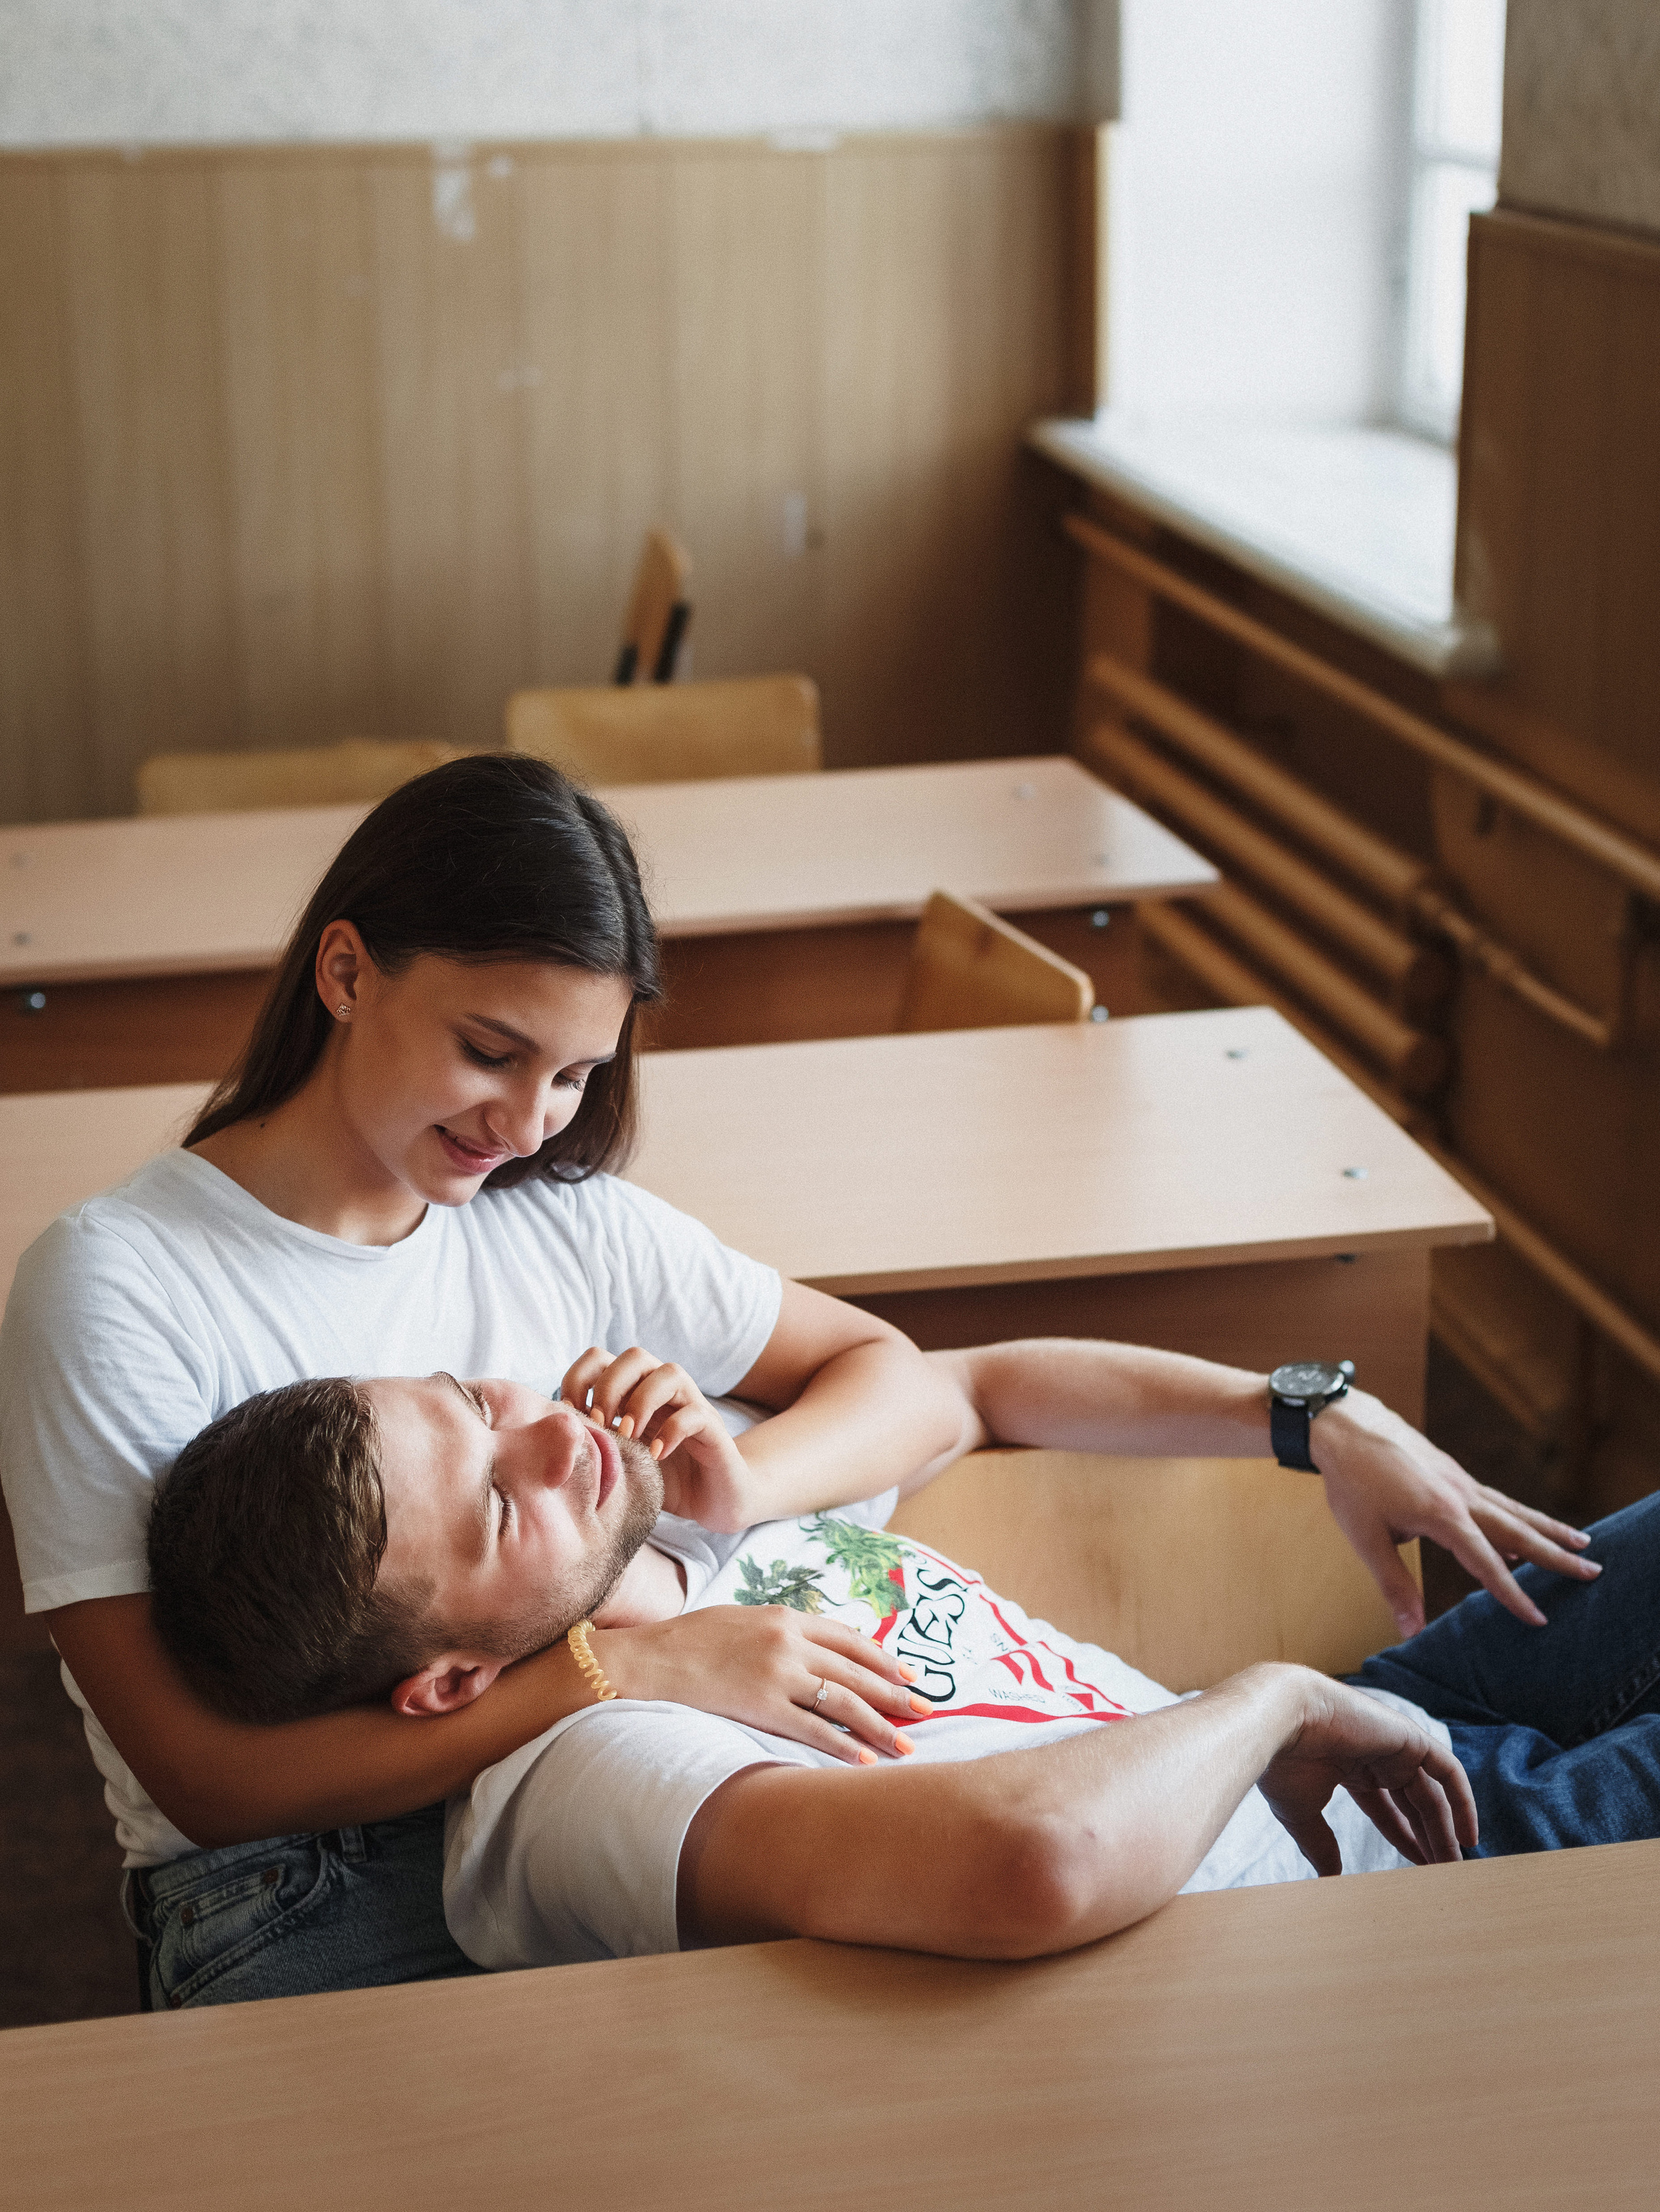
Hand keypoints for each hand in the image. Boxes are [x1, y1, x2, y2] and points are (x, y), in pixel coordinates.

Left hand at [560, 1345, 757, 1530]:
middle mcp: (662, 1390)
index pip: (598, 1359)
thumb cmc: (661, 1478)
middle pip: (634, 1356)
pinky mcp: (712, 1427)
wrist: (714, 1499)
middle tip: (600, 1425)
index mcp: (632, 1391)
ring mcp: (690, 1404)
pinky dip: (671, 1431)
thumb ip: (592, 1446)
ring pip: (669, 1372)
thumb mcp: (618, 1461)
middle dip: (609, 1387)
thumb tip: (551, 1440)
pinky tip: (656, 1456)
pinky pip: (693, 1413)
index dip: (578, 1380)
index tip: (570, 1418)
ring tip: (629, 1437)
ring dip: (641, 1402)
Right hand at [586, 1606, 932, 1763]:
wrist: (649, 1660)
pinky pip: (813, 1730)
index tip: (907, 1675)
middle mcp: (788, 1641)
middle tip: (925, 1712)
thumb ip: (781, 1632)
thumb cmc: (690, 1640)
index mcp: (785, 1617)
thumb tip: (814, 1651)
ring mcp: (776, 1673)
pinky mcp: (761, 1706)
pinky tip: (864, 1762)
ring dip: (879, 1725)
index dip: (882, 1659)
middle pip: (856, 1671)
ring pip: (843, 1702)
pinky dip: (843, 1747)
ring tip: (906, 1744)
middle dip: (895, 1694)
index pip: (849, 1639)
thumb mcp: (742, 1620)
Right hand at [1255, 1667, 1478, 1874]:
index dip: (1404, 1838)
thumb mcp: (1301, 1813)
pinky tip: (1468, 1834)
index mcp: (1348, 1767)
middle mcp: (1374, 1754)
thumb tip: (1330, 1875)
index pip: (1386, 1808)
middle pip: (1414, 1802)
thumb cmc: (1283, 1762)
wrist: (1281, 1720)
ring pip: (1432, 1791)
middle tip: (1444, 1873)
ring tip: (1457, 1864)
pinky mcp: (1408, 1737)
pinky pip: (1447, 1770)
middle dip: (1429, 1838)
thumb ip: (1320, 1843)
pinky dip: (1462, 1799)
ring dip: (1447, 1828)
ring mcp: (1392, 1744)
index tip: (1419, 1867)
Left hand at [1311, 1389, 1598, 1635]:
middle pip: (1517, 1530)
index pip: (1487, 1562)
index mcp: (1442, 1514)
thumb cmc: (1351, 1482)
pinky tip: (1526, 1527)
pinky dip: (1518, 1514)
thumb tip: (1412, 1631)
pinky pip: (1496, 1498)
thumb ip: (1394, 1585)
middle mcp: (1461, 1495)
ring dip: (1547, 1528)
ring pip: (1513, 1509)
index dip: (1512, 1594)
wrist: (1346, 1425)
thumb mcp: (1365, 1538)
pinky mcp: (1454, 1473)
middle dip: (1556, 1554)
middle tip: (1592, 1571)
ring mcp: (1460, 1481)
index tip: (1537, 1618)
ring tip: (1582, 1542)